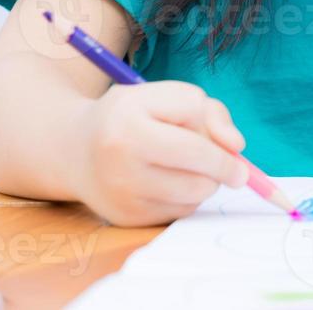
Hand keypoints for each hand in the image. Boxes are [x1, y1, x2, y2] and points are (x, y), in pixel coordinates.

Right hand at [70, 80, 249, 226]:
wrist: (75, 151)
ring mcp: (123, 189)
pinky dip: (187, 198)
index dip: (210, 123)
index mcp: (129, 115)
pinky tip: (170, 185)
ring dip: (207, 182)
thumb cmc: (130, 118)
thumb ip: (209, 111)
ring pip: (196, 191)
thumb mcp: (162, 97)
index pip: (195, 115)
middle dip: (226, 165)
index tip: (209, 128)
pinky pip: (181, 211)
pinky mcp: (129, 216)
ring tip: (191, 170)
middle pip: (200, 162)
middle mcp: (122, 154)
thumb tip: (237, 148)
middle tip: (236, 169)